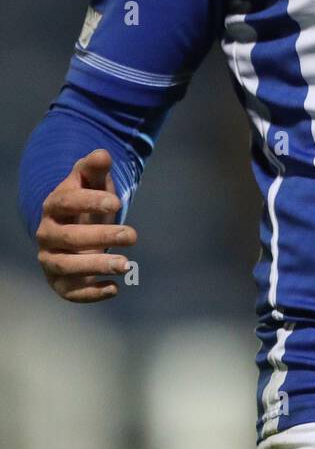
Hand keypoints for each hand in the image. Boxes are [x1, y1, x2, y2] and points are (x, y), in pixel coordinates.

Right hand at [36, 149, 137, 303]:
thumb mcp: (91, 182)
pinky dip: (90, 293)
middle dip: (102, 236)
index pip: (67, 202)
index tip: (117, 202)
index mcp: (54, 206)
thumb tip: (103, 154)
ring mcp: (51, 260)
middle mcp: (47, 234)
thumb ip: (95, 168)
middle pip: (70, 238)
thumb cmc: (86, 200)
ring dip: (96, 266)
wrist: (72, 228)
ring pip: (67, 267)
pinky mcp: (59, 282)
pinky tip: (114, 288)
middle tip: (133, 235)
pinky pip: (70, 291)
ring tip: (126, 264)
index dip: (90, 201)